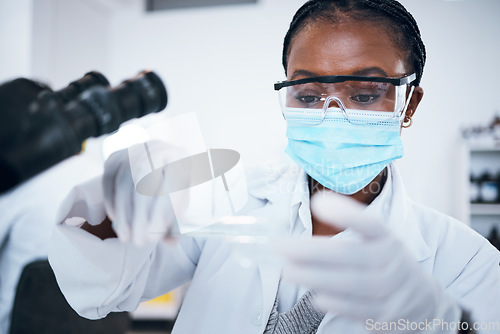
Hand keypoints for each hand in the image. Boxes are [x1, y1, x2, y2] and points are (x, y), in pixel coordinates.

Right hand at [103, 140, 181, 245]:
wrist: (162, 164)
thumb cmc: (174, 189)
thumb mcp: (181, 204)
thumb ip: (177, 222)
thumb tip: (171, 241)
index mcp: (181, 156)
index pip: (171, 181)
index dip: (162, 210)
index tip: (156, 236)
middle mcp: (158, 147)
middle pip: (145, 180)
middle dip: (139, 215)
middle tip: (139, 241)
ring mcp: (134, 149)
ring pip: (124, 181)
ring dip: (123, 213)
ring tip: (126, 236)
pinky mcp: (116, 156)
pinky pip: (108, 179)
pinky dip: (111, 201)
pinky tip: (117, 220)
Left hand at [278, 191, 460, 332]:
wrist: (423, 303)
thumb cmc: (386, 263)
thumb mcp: (378, 240)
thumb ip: (351, 225)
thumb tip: (318, 202)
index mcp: (388, 239)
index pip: (370, 223)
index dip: (345, 213)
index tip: (318, 202)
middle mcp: (391, 262)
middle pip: (350, 255)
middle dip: (312, 251)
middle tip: (281, 247)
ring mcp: (389, 291)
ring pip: (349, 284)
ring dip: (315, 278)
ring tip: (288, 272)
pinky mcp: (383, 316)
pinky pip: (356, 309)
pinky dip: (334, 303)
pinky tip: (314, 296)